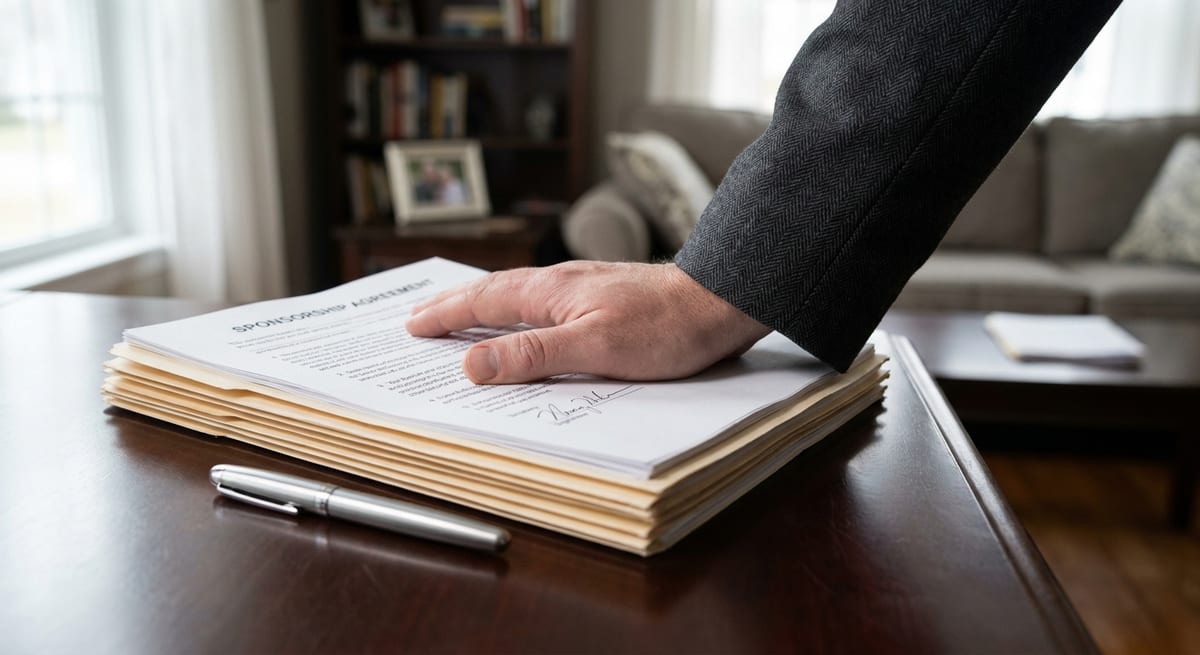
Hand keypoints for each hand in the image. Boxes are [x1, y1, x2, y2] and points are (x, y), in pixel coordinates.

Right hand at [405, 261, 770, 383]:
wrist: (719, 302)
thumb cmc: (664, 328)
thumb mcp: (594, 348)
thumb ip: (532, 355)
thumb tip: (472, 365)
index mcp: (551, 291)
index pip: (483, 303)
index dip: (446, 316)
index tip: (412, 325)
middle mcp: (561, 280)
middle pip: (494, 290)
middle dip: (453, 303)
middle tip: (417, 313)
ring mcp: (583, 284)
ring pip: (517, 291)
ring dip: (481, 302)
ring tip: (458, 309)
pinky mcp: (603, 293)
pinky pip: (541, 297)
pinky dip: (515, 306)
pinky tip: (525, 312)